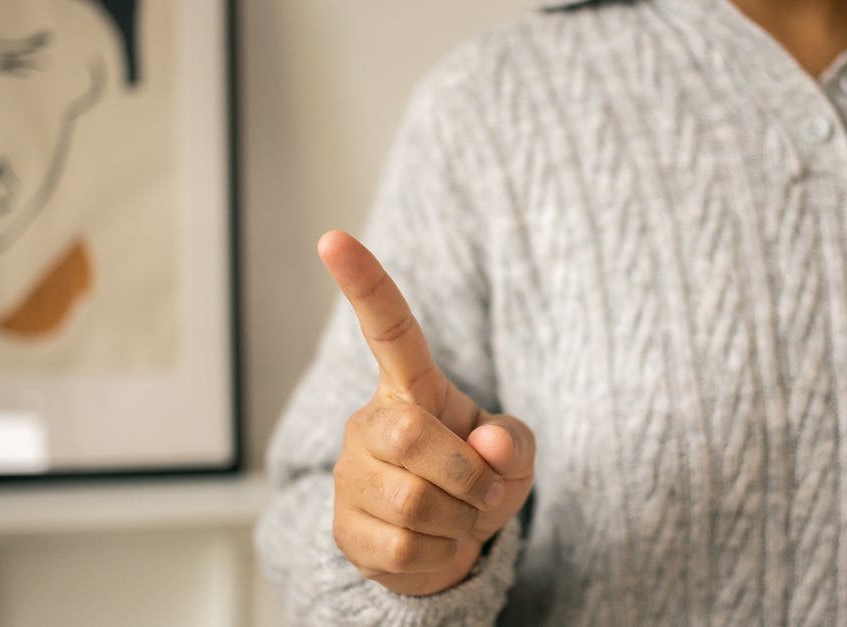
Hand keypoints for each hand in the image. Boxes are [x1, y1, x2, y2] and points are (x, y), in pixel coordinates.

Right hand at [319, 231, 534, 595]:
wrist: (448, 545)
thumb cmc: (479, 480)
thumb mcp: (514, 457)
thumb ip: (513, 441)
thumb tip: (487, 444)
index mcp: (412, 389)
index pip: (388, 328)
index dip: (364, 284)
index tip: (332, 238)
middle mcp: (371, 422)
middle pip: (410, 435)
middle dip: (465, 472)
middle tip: (485, 491)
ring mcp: (351, 475)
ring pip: (410, 500)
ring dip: (458, 518)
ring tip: (459, 517)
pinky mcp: (344, 528)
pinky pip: (402, 547)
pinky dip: (441, 554)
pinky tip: (437, 543)